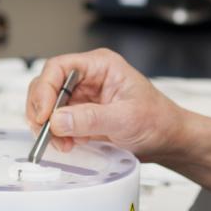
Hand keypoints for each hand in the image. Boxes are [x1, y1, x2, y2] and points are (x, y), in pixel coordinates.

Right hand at [26, 49, 189, 161]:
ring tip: (61, 143)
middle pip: (48, 85)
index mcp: (101, 65)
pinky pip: (57, 121)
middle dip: (42, 109)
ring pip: (49, 105)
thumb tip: (58, 120)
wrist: (168, 139)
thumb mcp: (126, 118)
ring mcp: (83, 96)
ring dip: (47, 125)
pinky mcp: (81, 115)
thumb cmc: (158, 120)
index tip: (44, 114)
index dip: (46, 89)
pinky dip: (55, 135)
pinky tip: (67, 145)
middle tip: (44, 131)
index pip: (59, 67)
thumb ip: (91, 118)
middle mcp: (88, 77)